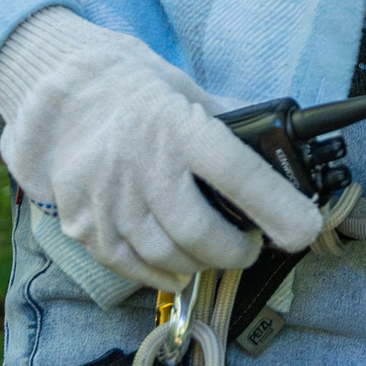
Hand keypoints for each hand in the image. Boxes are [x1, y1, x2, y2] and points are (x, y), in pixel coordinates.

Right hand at [0, 7, 322, 290]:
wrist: (61, 98)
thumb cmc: (136, 92)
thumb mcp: (186, 90)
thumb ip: (227, 118)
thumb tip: (276, 136)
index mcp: (177, 126)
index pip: (237, 173)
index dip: (276, 206)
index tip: (303, 229)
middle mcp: (142, 164)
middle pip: (200, 233)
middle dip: (237, 251)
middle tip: (250, 246)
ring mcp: (109, 198)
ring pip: (167, 256)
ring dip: (202, 265)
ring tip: (215, 254)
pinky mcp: (84, 222)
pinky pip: (130, 266)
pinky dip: (161, 275)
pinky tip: (179, 269)